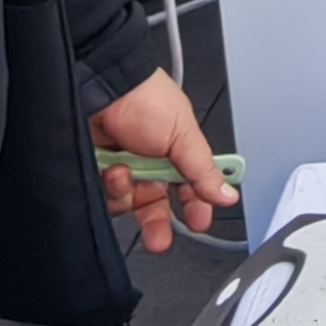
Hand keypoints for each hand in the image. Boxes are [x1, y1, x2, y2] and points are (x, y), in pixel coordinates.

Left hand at [92, 68, 238, 253]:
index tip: (197, 222)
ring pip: (128, 204)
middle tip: (158, 240)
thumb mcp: (184, 134)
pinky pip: (105, 196)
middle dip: (157, 224)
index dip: (194, 209)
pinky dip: (110, 187)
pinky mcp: (97, 170)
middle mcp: (149, 162)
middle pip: (155, 206)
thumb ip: (204, 170)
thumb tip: (228, 194)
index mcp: (176, 153)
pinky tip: (112, 170)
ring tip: (125, 173)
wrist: (102, 84)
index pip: (189, 191)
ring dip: (128, 194)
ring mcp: (123, 167)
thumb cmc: (145, 97)